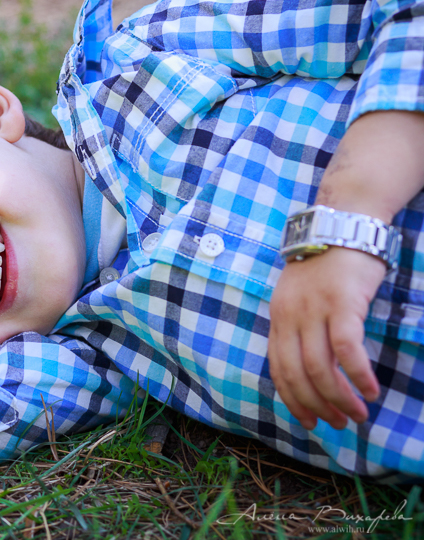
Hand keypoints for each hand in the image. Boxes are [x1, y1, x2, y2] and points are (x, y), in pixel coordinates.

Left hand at [268, 247, 385, 430]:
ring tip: (358, 414)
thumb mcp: (300, 296)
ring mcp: (314, 310)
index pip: (278, 368)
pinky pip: (347, 350)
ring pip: (321, 368)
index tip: (308, 421)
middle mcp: (290, 316)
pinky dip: (358, 375)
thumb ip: (300, 326)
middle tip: (337, 424)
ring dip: (340, 398)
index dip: (292, 400)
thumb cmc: (327, 264)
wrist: (343, 225)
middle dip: (316, 406)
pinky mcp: (341, 304)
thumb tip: (310, 366)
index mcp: (277, 317)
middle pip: (297, 374)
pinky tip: (371, 390)